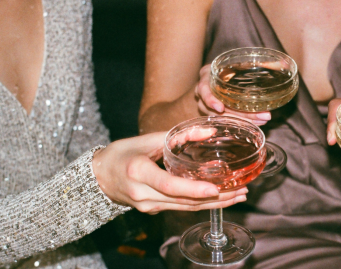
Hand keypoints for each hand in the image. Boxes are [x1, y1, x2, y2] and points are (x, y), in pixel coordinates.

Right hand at [92, 132, 247, 213]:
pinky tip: (219, 199)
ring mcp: (147, 206)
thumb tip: (209, 131)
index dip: (193, 189)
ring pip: (185, 208)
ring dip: (214, 204)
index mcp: (138, 172)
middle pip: (183, 201)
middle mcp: (143, 194)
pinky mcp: (152, 210)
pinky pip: (180, 208)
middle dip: (215, 199)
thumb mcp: (146, 139)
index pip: (169, 185)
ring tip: (238, 195)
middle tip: (241, 191)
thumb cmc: (121, 153)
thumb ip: (178, 136)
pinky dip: (201, 204)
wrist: (99, 177)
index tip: (215, 189)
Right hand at [195, 64, 271, 124]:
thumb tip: (285, 62)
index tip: (221, 108)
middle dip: (239, 114)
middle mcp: (204, 92)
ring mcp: (208, 105)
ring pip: (222, 118)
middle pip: (216, 108)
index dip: (210, 99)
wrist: (222, 76)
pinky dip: (241, 123)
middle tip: (261, 116)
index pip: (203, 89)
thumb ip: (263, 63)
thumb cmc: (231, 68)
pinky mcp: (216, 114)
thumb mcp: (241, 62)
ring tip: (262, 120)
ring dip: (243, 120)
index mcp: (207, 76)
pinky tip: (256, 123)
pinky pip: (226, 121)